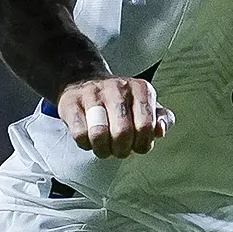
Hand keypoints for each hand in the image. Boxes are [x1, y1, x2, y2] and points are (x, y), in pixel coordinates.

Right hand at [54, 75, 170, 157]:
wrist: (83, 81)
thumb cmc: (120, 101)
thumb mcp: (146, 107)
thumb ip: (162, 119)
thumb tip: (160, 131)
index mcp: (141, 89)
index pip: (146, 126)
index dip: (142, 144)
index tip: (137, 145)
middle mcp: (117, 87)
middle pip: (122, 133)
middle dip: (122, 150)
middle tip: (119, 149)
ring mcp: (92, 93)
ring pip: (99, 134)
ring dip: (103, 150)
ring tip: (104, 147)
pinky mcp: (70, 102)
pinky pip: (79, 134)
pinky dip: (86, 144)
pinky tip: (90, 139)